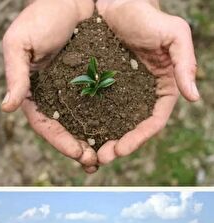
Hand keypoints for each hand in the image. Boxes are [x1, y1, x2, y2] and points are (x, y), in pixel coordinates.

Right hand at [1, 0, 97, 173]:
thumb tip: (8, 107)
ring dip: (95, 140)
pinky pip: (101, 104)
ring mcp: (73, 90)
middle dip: (79, 149)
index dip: (60, 141)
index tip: (78, 153)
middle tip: (95, 162)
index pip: (44, 124)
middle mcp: (53, 95)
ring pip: (84, 122)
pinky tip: (120, 130)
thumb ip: (15, 74)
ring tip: (110, 154)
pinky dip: (109, 120)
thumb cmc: (41, 15)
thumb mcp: (20, 42)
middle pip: (64, 130)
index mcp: (33, 91)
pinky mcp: (92, 81)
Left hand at [96, 0, 199, 163]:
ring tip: (88, 154)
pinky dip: (89, 125)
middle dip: (119, 146)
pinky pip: (95, 110)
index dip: (139, 138)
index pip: (154, 121)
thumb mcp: (174, 33)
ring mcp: (121, 92)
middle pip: (132, 128)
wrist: (115, 2)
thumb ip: (185, 63)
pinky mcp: (101, 87)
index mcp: (162, 87)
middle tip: (101, 158)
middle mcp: (142, 94)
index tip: (121, 149)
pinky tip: (78, 134)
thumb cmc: (146, 14)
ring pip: (113, 124)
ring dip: (102, 141)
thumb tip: (194, 96)